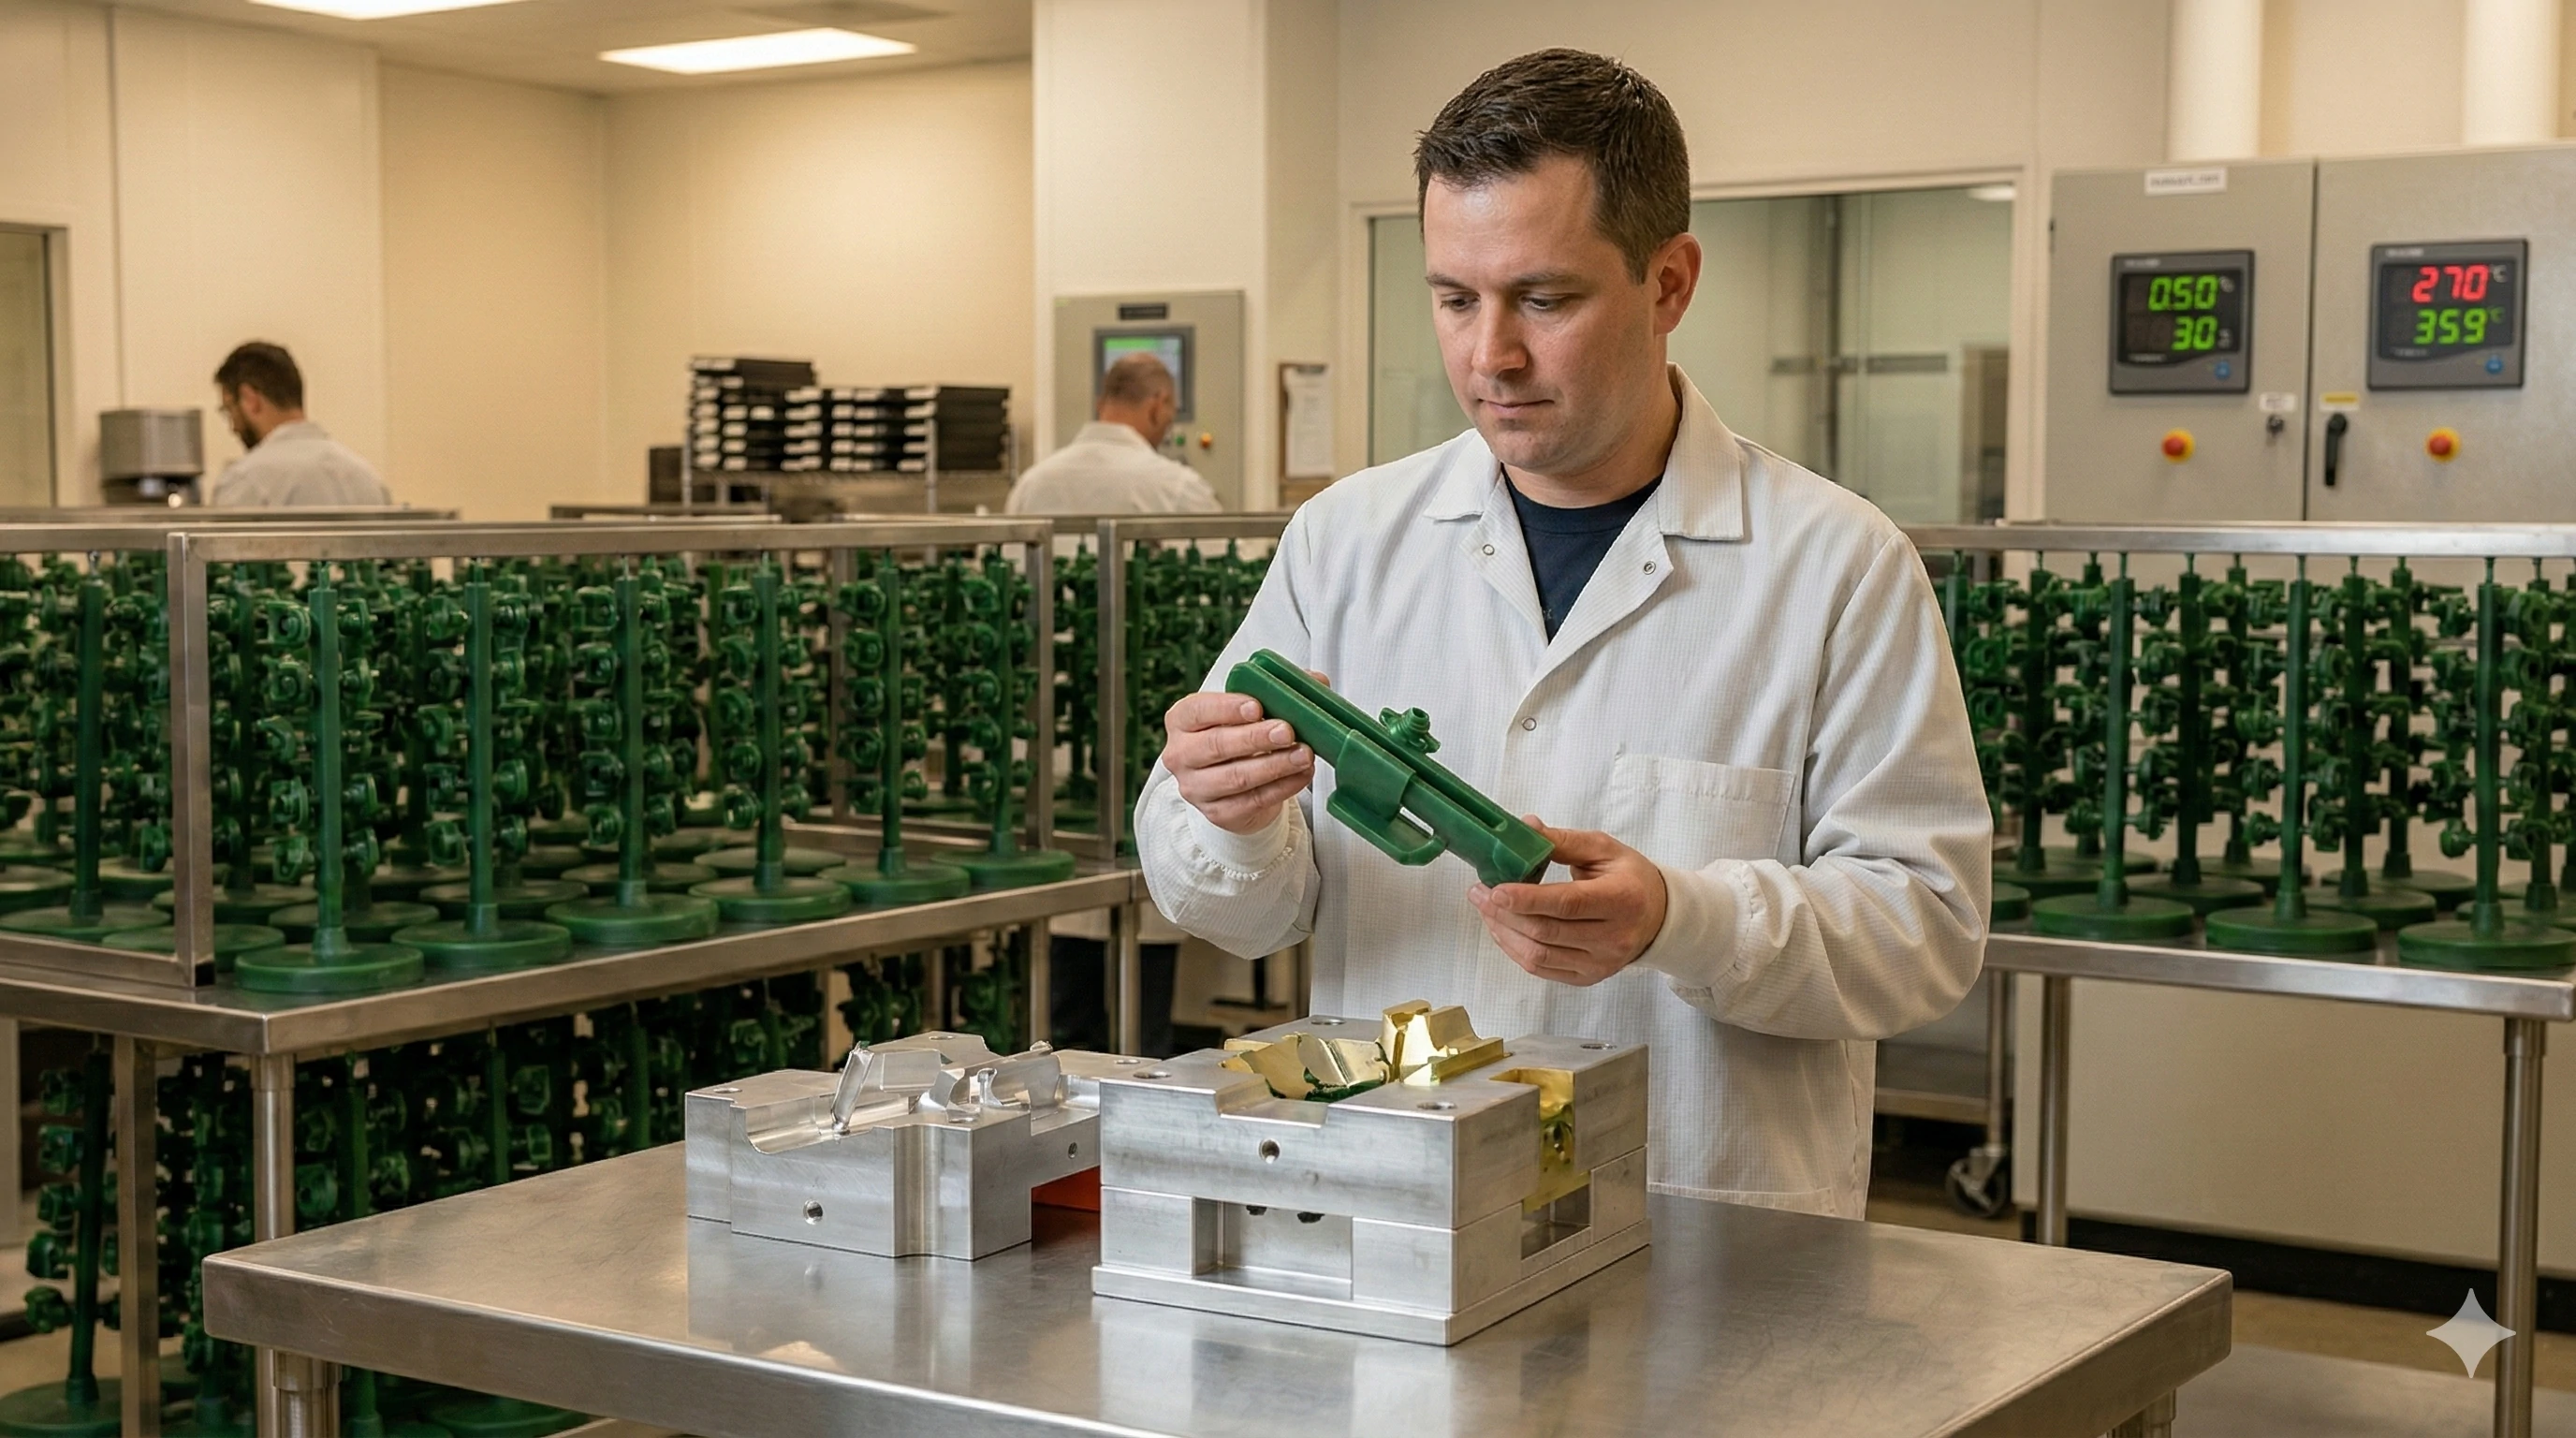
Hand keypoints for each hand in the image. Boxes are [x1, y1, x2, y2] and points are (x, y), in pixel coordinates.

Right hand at [1162, 690, 1315, 834]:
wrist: (1234, 784)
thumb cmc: (1239, 736)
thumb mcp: (1250, 710)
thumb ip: (1277, 691)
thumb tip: (1316, 681)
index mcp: (1182, 720)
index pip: (1197, 710)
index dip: (1226, 708)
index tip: (1256, 706)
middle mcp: (1181, 754)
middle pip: (1216, 745)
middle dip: (1255, 738)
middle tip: (1287, 731)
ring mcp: (1196, 787)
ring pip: (1236, 777)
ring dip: (1274, 765)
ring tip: (1303, 754)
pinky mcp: (1217, 813)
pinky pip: (1253, 801)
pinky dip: (1282, 787)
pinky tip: (1301, 774)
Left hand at [1469, 820, 1668, 986]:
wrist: (1658, 916)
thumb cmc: (1630, 878)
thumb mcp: (1604, 849)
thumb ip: (1563, 840)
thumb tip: (1525, 827)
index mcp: (1621, 900)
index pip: (1568, 904)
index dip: (1528, 899)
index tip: (1496, 890)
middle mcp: (1613, 938)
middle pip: (1547, 932)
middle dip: (1504, 913)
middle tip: (1478, 893)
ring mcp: (1600, 963)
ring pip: (1539, 955)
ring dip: (1504, 932)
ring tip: (1485, 909)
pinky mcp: (1588, 978)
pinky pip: (1541, 969)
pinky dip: (1515, 949)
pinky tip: (1503, 929)